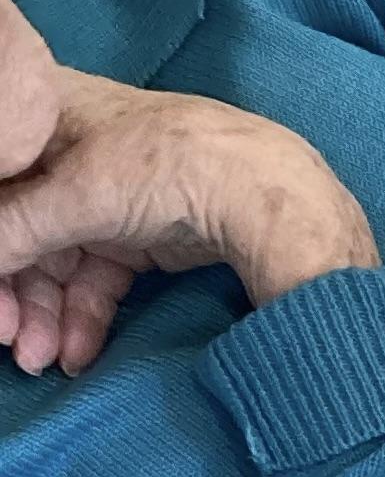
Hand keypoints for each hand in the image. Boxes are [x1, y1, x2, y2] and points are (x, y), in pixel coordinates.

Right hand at [0, 69, 378, 364]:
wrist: (267, 195)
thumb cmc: (168, 166)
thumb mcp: (71, 197)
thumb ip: (6, 232)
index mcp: (50, 115)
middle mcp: (72, 151)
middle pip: (19, 229)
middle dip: (14, 292)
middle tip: (10, 341)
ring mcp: (108, 193)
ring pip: (55, 262)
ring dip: (45, 315)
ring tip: (43, 361)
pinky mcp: (139, 232)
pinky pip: (95, 278)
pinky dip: (83, 316)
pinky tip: (76, 354)